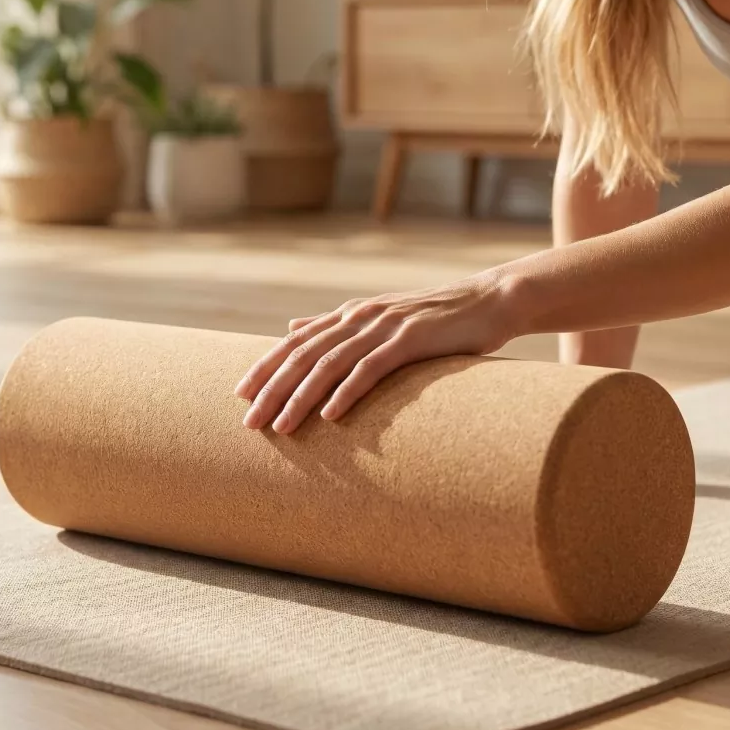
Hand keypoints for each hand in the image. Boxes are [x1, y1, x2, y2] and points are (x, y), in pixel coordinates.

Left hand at [233, 268, 524, 434]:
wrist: (490, 302)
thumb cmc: (435, 320)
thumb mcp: (379, 319)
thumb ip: (334, 326)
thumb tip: (290, 328)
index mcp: (350, 314)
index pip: (296, 342)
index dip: (266, 366)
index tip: (239, 395)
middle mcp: (360, 317)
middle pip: (304, 355)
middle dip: (273, 389)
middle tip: (250, 422)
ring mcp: (384, 326)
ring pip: (330, 364)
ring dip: (301, 397)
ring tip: (281, 427)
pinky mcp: (411, 340)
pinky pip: (371, 369)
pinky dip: (347, 392)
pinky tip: (330, 416)